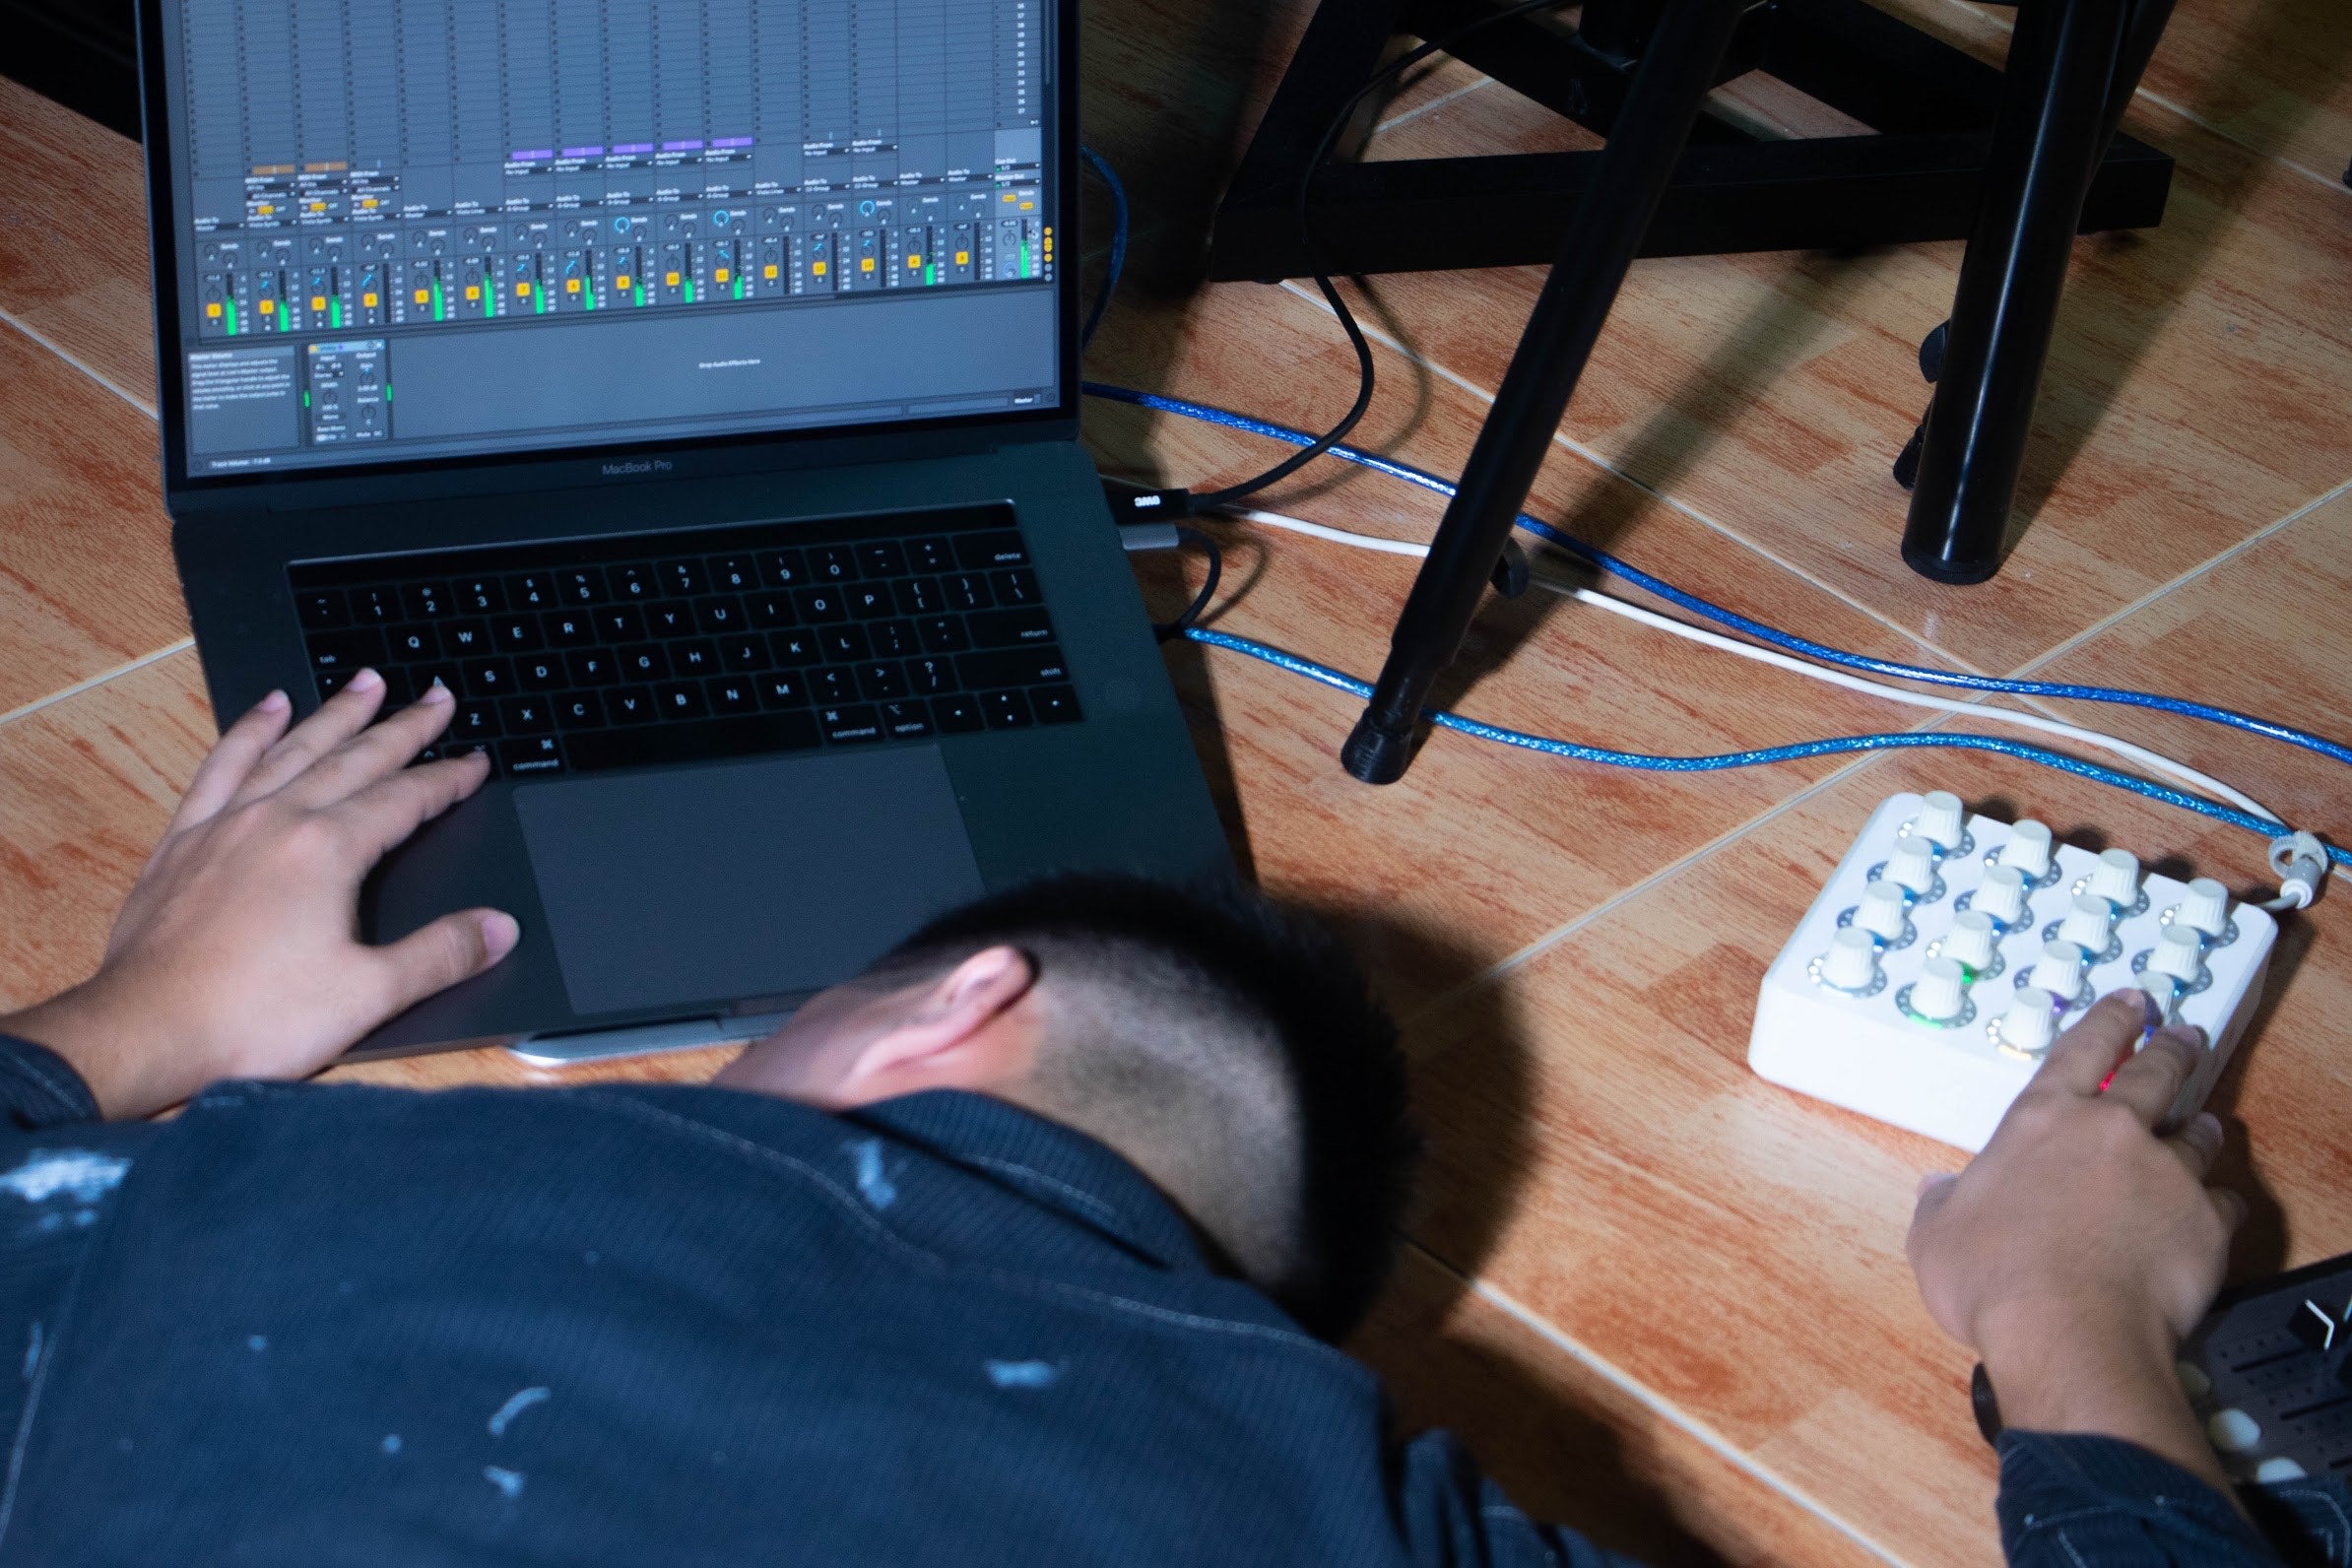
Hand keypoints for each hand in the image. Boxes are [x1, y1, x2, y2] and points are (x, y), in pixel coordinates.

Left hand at [0, 671, 517, 1118]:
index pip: (405, 799)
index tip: (475, 761)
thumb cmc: (253, 1019)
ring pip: (292, 749)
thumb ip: (442, 956)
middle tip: (437, 697)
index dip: (448, 778)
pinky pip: (221, 767)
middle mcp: (278, 821)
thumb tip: (499, 928)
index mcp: (328, 851)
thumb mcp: (369, 995)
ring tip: (365, 682)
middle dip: (403, 727)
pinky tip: (266, 711)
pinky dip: (248, 733)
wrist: (145, 1032)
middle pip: (355, 759)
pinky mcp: (184, 842)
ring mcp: (226, 825)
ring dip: (334, 715)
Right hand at [1907, 988, 2241, 1490]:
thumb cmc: (1992, 1278)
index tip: (2131, 1001)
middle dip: (2173, 1047)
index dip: (2109, 1019)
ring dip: (2199, 1125)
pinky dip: (2215, 1202)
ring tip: (2202, 1124)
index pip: (2082, 1047)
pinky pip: (2222, 1200)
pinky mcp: (2205, 1221)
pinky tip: (2210, 1212)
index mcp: (2042, 1119)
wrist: (2070, 1332)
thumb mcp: (1935, 1236)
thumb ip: (1941, 1204)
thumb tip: (1935, 1190)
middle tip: (2184, 1034)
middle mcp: (2112, 1131)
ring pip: (2197, 1133)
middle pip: (2156, 1071)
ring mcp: (2167, 1173)